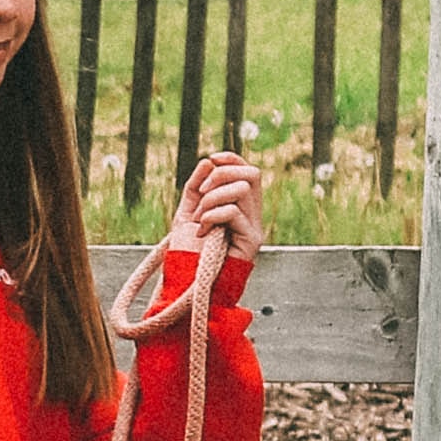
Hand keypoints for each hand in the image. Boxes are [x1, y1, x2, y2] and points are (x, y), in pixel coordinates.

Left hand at [163, 152, 264, 271]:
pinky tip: (203, 231)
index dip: (232, 159)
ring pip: (242, 189)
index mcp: (240, 206)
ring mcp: (254, 227)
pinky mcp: (251, 240)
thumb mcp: (187, 212)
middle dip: (220, 176)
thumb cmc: (188, 251)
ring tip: (199, 219)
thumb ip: (196, 187)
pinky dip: (211, 216)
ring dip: (211, 199)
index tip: (211, 158)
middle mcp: (252, 214)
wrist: (186, 282)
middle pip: (251, 174)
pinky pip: (233, 211)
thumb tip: (209, 161)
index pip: (247, 171)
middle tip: (200, 194)